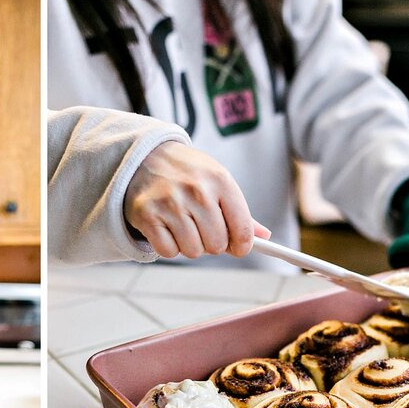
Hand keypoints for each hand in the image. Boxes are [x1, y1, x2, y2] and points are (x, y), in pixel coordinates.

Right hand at [124, 141, 271, 258]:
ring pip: (193, 251)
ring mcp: (171, 203)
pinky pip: (168, 251)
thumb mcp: (217, 181)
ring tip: (182, 225)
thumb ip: (240, 211)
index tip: (238, 248)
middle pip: (217, 245)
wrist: (145, 156)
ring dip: (189, 245)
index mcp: (220, 180)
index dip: (242, 245)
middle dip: (212, 243)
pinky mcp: (148, 215)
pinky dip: (169, 246)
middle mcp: (197, 191)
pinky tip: (166, 228)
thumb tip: (264, 236)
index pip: (242, 230)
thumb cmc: (186, 173)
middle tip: (202, 229)